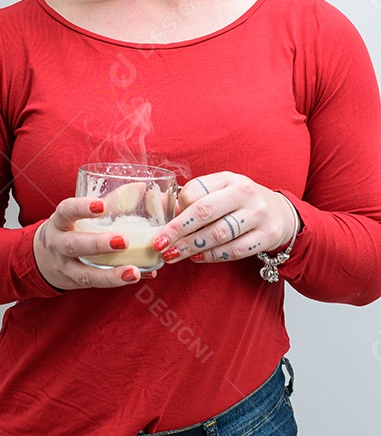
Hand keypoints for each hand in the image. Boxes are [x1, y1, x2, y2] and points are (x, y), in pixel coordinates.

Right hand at [33, 196, 157, 289]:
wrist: (42, 259)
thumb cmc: (70, 229)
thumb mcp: (79, 215)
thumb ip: (108, 202)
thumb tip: (140, 187)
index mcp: (59, 222)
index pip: (65, 211)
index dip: (81, 208)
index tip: (101, 205)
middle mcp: (58, 245)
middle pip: (74, 245)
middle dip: (98, 244)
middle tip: (124, 240)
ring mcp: (65, 267)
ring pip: (85, 274)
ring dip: (111, 275)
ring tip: (134, 271)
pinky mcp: (76, 283)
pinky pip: (96, 284)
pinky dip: (117, 281)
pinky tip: (136, 276)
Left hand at [151, 172, 297, 265]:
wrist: (279, 213)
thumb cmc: (238, 203)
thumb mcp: (217, 192)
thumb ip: (190, 198)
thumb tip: (156, 204)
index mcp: (227, 178)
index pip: (195, 190)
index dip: (177, 208)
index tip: (164, 223)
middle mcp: (244, 192)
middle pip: (204, 212)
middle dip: (177, 230)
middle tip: (159, 244)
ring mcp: (258, 213)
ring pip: (218, 234)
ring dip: (191, 246)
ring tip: (173, 255)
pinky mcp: (267, 235)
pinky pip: (234, 250)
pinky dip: (212, 255)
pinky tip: (196, 257)